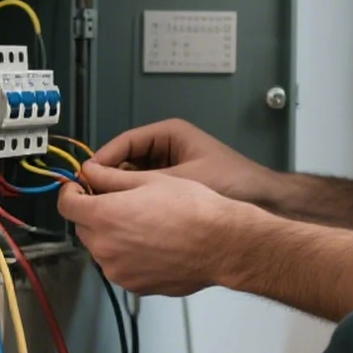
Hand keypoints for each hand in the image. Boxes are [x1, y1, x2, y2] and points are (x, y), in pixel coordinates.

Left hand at [58, 166, 252, 294]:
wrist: (222, 244)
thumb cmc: (192, 207)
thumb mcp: (152, 180)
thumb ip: (111, 177)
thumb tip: (88, 172)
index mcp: (104, 216)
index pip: (66, 205)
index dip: (71, 192)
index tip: (82, 188)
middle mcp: (104, 247)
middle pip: (83, 228)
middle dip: (95, 214)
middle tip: (122, 205)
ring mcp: (118, 271)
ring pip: (103, 250)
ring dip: (113, 237)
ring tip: (146, 228)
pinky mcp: (134, 286)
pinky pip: (121, 267)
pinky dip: (129, 257)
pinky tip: (156, 247)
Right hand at [85, 119, 277, 205]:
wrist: (265, 200)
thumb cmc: (235, 181)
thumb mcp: (182, 179)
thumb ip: (140, 182)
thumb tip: (102, 183)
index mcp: (169, 134)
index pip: (123, 143)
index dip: (103, 161)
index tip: (87, 179)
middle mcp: (168, 148)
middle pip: (125, 163)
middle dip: (111, 182)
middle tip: (94, 200)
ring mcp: (172, 168)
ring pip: (134, 181)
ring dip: (124, 195)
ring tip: (112, 211)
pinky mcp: (176, 187)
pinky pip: (148, 194)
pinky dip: (139, 204)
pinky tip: (132, 218)